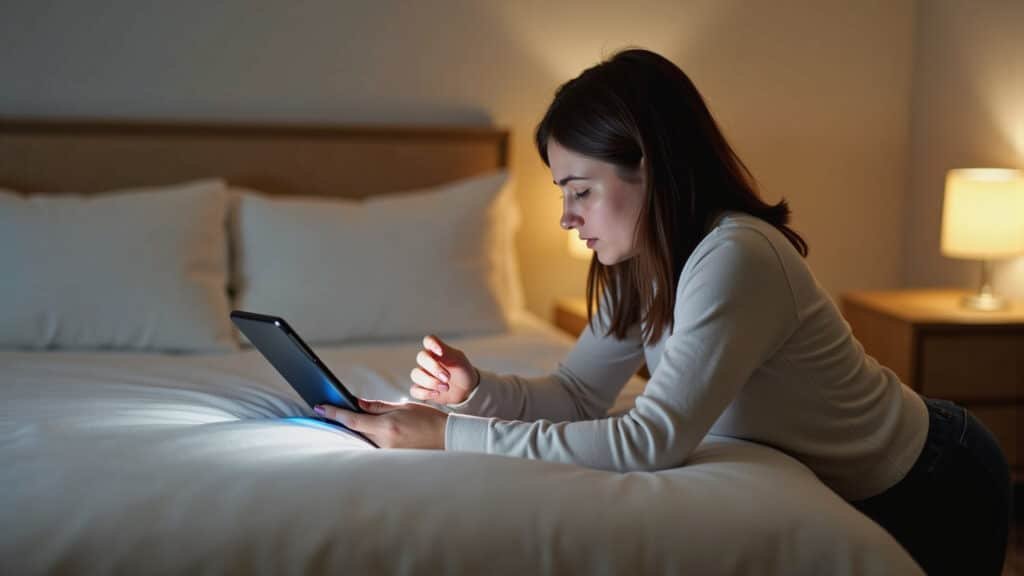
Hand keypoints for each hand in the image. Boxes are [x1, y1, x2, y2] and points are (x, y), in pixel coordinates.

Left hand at [315, 399, 446, 448]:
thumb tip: (357, 403)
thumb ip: (378, 407)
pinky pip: (374, 449)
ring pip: (364, 440)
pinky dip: (370, 439)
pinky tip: (371, 432)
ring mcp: (388, 455)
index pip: (352, 420)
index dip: (334, 413)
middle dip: (344, 421)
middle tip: (330, 409)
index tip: (320, 406)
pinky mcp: (392, 461)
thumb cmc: (428, 421)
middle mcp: (384, 443)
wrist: (449, 439)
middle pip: (355, 431)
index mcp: (387, 427)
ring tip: (352, 420)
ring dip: (359, 431)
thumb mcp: (403, 407)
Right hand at [409, 335, 478, 404]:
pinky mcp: (422, 389)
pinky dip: (424, 393)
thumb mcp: (459, 359)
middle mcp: (428, 361)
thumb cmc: (462, 371)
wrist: (466, 390)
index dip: (432, 344)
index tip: (440, 352)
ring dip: (430, 382)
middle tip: (447, 377)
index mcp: (437, 351)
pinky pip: (414, 390)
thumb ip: (448, 352)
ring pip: (416, 374)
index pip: (429, 341)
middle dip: (434, 368)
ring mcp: (423, 375)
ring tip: (446, 387)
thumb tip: (438, 351)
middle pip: (421, 358)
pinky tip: (436, 394)